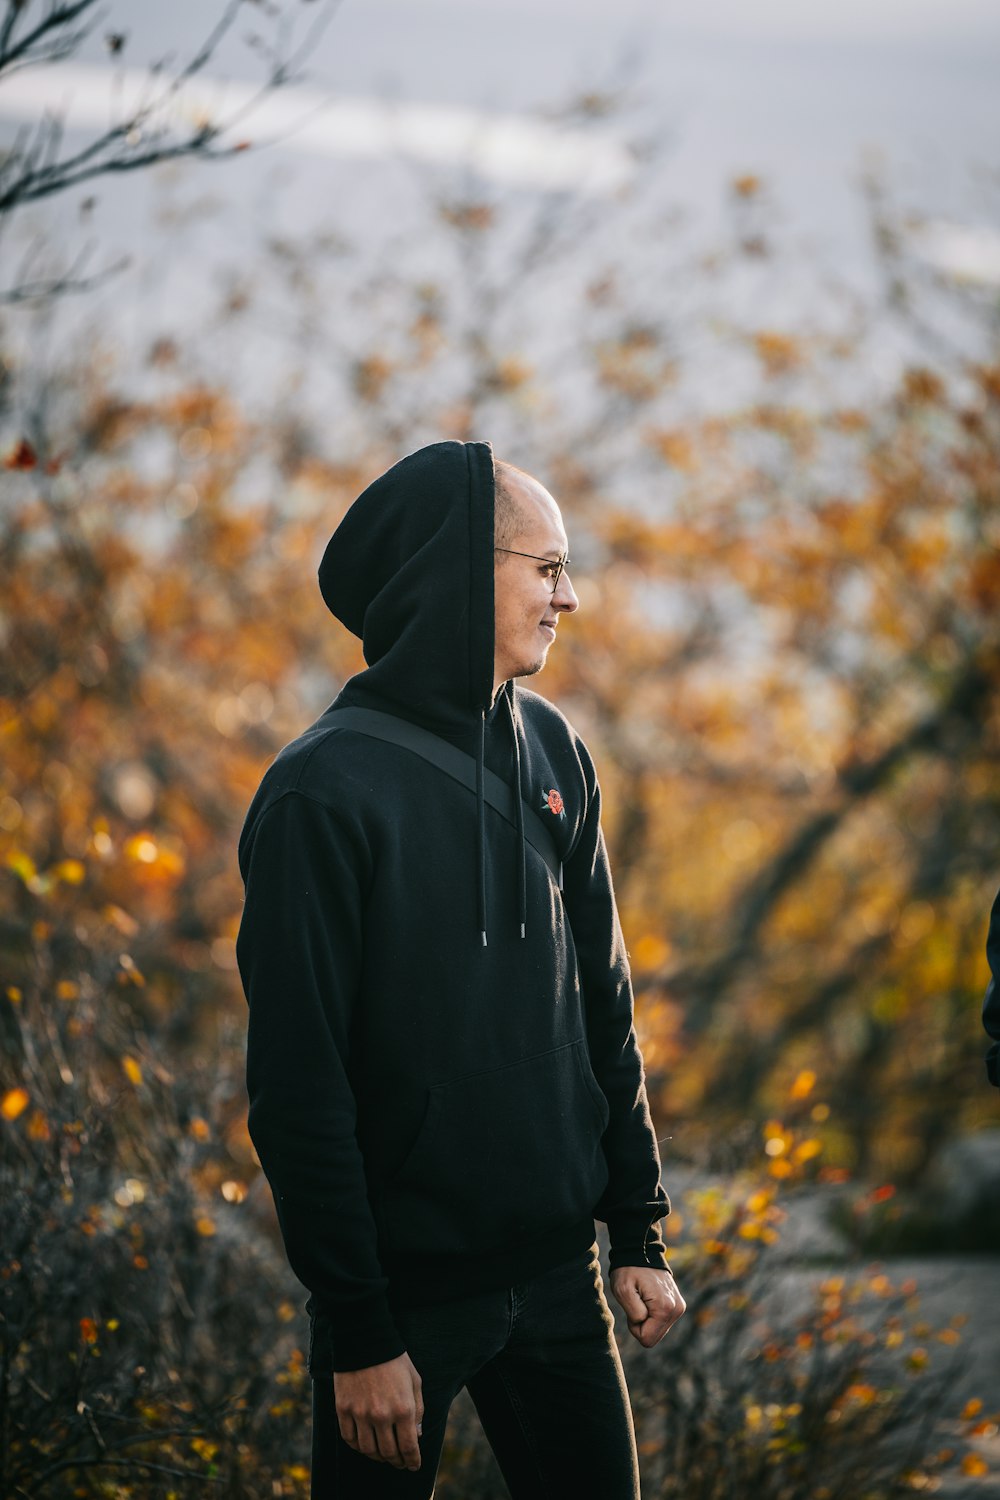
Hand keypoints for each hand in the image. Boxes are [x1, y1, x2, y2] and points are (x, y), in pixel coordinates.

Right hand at [333, 1352, 423, 1470]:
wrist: (365, 1340)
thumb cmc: (394, 1359)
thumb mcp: (415, 1380)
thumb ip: (418, 1409)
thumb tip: (417, 1434)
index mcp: (403, 1408)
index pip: (409, 1446)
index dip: (413, 1460)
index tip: (414, 1466)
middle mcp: (382, 1415)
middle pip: (389, 1452)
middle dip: (397, 1461)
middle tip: (400, 1462)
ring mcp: (360, 1414)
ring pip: (368, 1450)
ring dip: (377, 1456)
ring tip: (383, 1455)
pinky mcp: (343, 1409)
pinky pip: (349, 1439)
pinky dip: (358, 1446)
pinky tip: (364, 1444)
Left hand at [610, 1265, 685, 1346]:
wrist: (641, 1251)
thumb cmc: (629, 1271)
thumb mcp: (623, 1291)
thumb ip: (634, 1314)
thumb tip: (644, 1324)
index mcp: (665, 1308)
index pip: (647, 1339)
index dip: (634, 1326)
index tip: (632, 1305)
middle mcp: (677, 1309)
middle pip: (653, 1337)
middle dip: (641, 1324)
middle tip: (636, 1301)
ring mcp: (679, 1307)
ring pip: (657, 1330)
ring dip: (646, 1319)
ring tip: (643, 1298)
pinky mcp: (677, 1305)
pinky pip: (661, 1322)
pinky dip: (652, 1314)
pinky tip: (649, 1298)